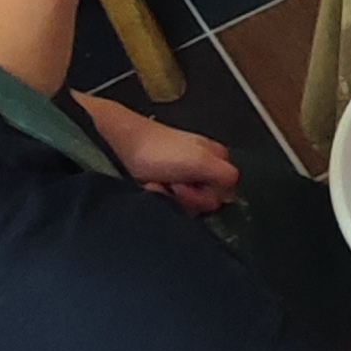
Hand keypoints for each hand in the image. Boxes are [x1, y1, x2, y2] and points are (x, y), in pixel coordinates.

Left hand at [91, 105, 239, 214]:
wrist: (118, 146)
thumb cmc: (156, 149)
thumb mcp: (200, 159)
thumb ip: (225, 175)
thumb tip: (232, 193)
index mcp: (214, 158)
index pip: (227, 191)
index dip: (210, 194)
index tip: (197, 187)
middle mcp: (198, 167)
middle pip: (205, 201)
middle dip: (189, 197)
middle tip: (175, 183)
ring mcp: (178, 177)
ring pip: (185, 205)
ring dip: (170, 197)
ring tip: (157, 182)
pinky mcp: (160, 185)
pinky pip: (166, 202)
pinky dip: (156, 196)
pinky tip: (148, 186)